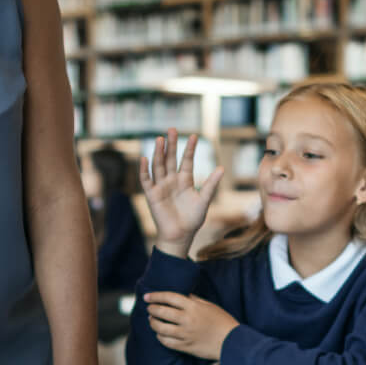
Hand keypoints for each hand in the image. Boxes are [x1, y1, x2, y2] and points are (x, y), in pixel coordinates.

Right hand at [139, 130, 223, 256]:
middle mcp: (172, 181)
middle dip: (171, 144)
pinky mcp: (152, 195)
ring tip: (160, 139)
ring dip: (158, 153)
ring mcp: (161, 186)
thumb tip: (222, 168)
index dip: (189, 149)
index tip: (194, 136)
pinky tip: (144, 158)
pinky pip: (146, 180)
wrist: (181, 235)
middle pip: (170, 159)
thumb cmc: (193, 219)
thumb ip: (211, 184)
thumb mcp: (204, 200)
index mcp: (185, 180)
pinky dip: (144, 170)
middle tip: (172, 129)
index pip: (186, 160)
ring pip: (158, 166)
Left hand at [145, 292, 238, 360]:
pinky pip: (167, 342)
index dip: (156, 296)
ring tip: (151, 320)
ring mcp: (185, 334)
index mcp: (194, 307)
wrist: (232, 342)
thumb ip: (194, 300)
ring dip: (153, 323)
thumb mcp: (210, 306)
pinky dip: (160, 337)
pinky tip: (160, 334)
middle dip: (152, 309)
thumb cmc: (223, 322)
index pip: (170, 298)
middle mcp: (187, 320)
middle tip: (149, 308)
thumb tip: (181, 295)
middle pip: (162, 312)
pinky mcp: (186, 347)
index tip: (147, 297)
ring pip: (161, 328)